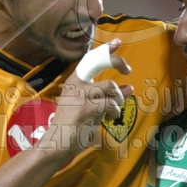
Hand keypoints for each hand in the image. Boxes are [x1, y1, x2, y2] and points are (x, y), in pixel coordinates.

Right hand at [40, 40, 132, 154]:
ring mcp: (81, 94)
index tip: (117, 43)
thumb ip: (107, 96)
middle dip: (117, 61)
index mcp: (74, 81)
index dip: (106, 50)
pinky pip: (111, 104)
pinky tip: (108, 118)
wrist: (56, 144)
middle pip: (101, 62)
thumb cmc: (73, 125)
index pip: (90, 59)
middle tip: (128, 70)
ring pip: (112, 86)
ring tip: (112, 110)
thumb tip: (129, 88)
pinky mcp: (87, 108)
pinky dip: (114, 112)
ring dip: (118, 99)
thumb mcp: (90, 107)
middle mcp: (76, 83)